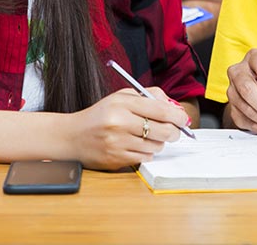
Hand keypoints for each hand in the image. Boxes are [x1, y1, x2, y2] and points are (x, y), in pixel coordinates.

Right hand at [66, 87, 190, 169]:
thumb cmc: (99, 115)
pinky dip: (146, 152)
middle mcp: (119, 123)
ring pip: (156, 146)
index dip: (178, 116)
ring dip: (158, 142)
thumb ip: (147, 96)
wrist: (72, 137)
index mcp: (121, 104)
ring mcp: (118, 143)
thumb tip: (173, 105)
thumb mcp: (120, 97)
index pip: (160, 110)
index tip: (184, 118)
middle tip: (173, 130)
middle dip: (174, 131)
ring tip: (146, 136)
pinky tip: (135, 145)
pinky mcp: (117, 160)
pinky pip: (145, 158)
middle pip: (163, 131)